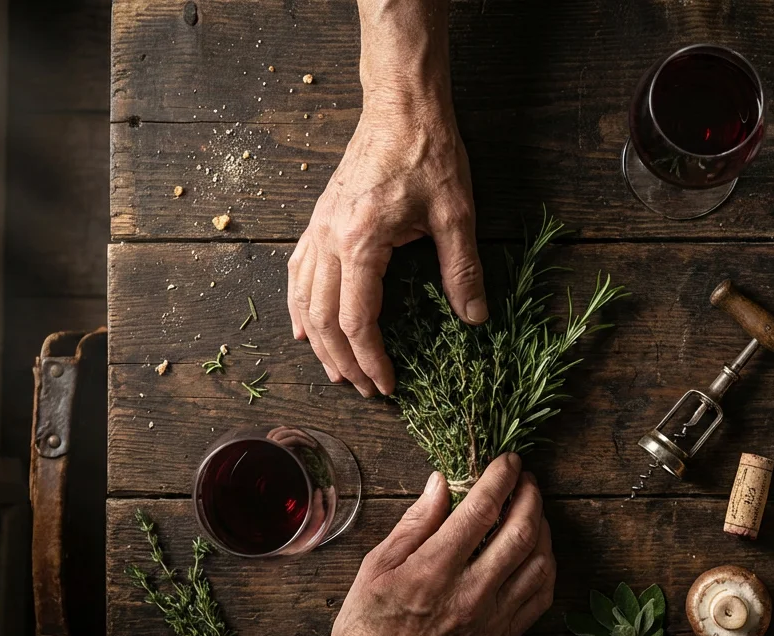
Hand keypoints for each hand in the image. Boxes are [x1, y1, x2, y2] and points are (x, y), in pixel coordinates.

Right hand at [268, 454, 555, 635]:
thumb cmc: (365, 627)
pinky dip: (546, 566)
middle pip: (521, 532)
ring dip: (542, 528)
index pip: (482, 510)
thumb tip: (441, 482)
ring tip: (531, 509)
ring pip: (539, 563)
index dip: (501, 477)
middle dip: (529, 496)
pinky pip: (541, 597)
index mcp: (434, 571)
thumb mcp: (376, 567)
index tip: (508, 460)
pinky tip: (536, 550)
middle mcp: (470, 595)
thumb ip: (415, 523)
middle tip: (525, 479)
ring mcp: (491, 621)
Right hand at [286, 88, 483, 397]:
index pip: (357, 320)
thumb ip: (463, 270)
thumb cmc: (429, 153)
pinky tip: (305, 325)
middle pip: (323, 318)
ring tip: (336, 370)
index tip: (388, 385)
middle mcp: (330, 239)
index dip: (371, 359)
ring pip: (303, 298)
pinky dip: (299, 305)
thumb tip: (475, 318)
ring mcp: (319, 228)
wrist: (401, 106)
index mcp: (362, 243)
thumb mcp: (456, 213)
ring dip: (318, 340)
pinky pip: (298, 272)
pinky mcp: (319, 219)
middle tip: (366, 390)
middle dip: (343, 360)